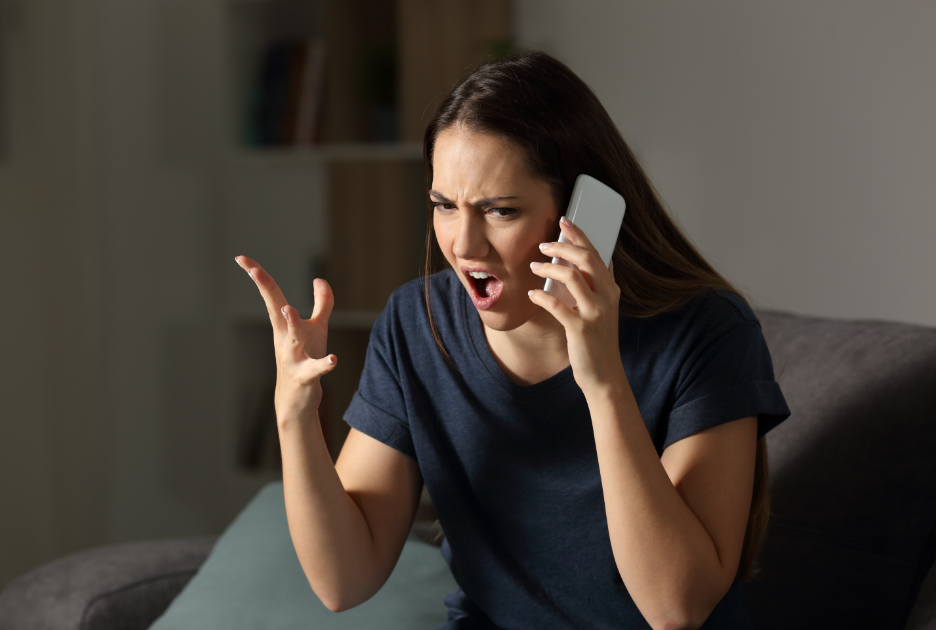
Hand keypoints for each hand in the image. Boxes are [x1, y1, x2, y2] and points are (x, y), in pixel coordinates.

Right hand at [235, 256, 335, 423]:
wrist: (296, 400)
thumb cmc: (305, 359)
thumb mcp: (316, 329)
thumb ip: (322, 303)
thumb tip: (319, 279)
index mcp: (284, 324)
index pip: (271, 294)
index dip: (258, 275)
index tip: (241, 258)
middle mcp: (284, 338)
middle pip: (275, 309)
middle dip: (266, 290)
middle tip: (254, 271)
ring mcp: (293, 358)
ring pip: (292, 339)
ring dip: (291, 323)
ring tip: (289, 309)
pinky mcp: (306, 377)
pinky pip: (314, 369)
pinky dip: (323, 365)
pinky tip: (332, 359)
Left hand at [527, 218, 624, 391]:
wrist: (604, 374)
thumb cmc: (598, 340)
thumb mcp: (603, 310)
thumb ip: (599, 286)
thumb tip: (594, 261)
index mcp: (611, 290)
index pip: (596, 253)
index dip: (579, 235)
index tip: (564, 221)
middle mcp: (606, 298)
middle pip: (585, 259)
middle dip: (563, 246)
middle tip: (543, 244)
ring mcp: (595, 313)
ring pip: (572, 277)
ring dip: (549, 268)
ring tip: (534, 266)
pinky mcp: (580, 329)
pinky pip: (557, 306)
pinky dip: (542, 297)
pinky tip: (532, 294)